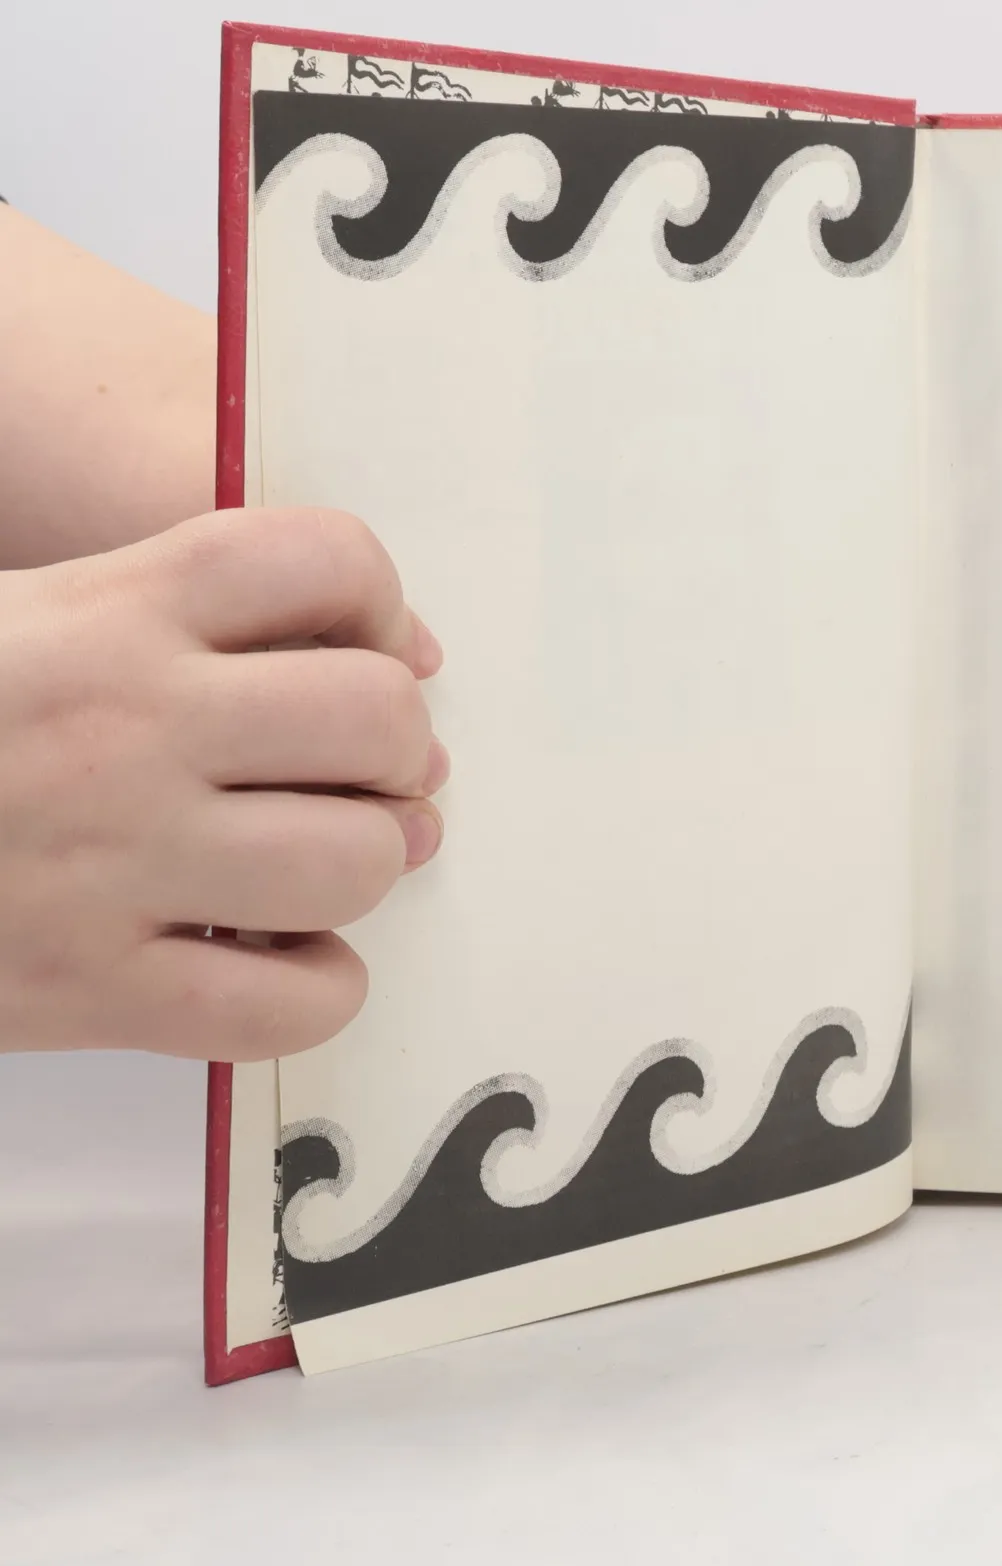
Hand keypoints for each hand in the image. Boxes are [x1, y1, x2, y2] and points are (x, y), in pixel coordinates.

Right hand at [0, 508, 446, 1058]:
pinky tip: (274, 958)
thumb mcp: (30, 617)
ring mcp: (106, 864)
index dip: (382, 604)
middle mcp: (124, 725)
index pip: (325, 558)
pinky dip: (316, 989)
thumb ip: (191, 611)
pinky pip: (288, 1007)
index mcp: (107, 610)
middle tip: (366, 774)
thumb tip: (400, 654)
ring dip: (364, 866)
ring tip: (319, 861)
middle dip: (396, 750)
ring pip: (351, 862)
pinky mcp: (85, 992)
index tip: (376, 650)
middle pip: (376, 718)